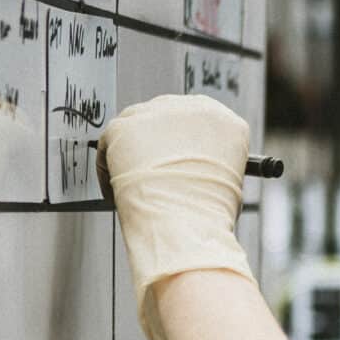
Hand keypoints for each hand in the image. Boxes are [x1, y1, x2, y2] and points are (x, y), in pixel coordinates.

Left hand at [99, 93, 252, 339]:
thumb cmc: (213, 229)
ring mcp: (161, 113)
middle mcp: (199, 108)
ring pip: (133, 130)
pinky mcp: (129, 125)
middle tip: (149, 189)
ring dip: (130, 160)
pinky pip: (109, 141)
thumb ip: (215, 180)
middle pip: (163, 120)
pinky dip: (108, 167)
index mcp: (231, 124)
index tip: (173, 175)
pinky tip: (119, 191)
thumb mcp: (227, 199)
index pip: (197, 124)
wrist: (189, 231)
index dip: (182, 153)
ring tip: (136, 197)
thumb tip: (204, 189)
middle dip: (153, 154)